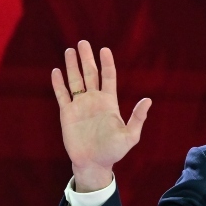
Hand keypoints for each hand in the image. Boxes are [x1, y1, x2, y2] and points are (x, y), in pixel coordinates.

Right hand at [51, 40, 150, 191]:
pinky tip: (57, 71)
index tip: (104, 49)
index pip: (108, 77)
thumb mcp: (130, 136)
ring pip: (75, 81)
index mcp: (109, 102)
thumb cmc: (114, 151)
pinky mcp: (67, 114)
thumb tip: (148, 100)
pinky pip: (62, 95)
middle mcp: (94, 100)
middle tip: (83, 43)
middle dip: (86, 59)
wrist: (94, 163)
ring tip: (70, 50)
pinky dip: (59, 84)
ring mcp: (80, 106)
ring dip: (72, 66)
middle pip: (90, 74)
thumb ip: (137, 118)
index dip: (106, 63)